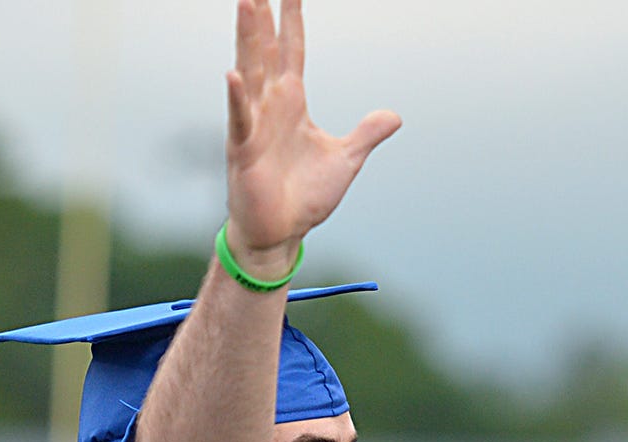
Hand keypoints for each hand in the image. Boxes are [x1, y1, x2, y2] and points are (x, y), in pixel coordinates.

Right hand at [224, 0, 399, 275]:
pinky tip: (234, 74)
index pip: (292, 50)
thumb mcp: (345, 159)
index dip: (292, 20)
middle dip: (263, 17)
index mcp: (292, 102)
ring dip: (248, 40)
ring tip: (246, 4)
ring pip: (250, 73)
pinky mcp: (243, 151)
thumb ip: (366, 134)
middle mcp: (270, 106)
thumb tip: (394, 115)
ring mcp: (253, 126)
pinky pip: (240, 120)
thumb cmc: (305, 196)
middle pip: (266, 51)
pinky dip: (237, 99)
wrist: (281, 233)